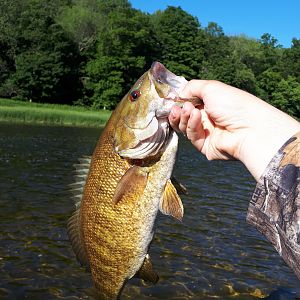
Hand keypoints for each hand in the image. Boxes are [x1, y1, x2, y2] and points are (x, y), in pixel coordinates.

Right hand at [169, 80, 299, 180]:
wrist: (249, 128)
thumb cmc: (234, 104)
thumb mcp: (211, 87)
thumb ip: (192, 87)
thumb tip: (179, 93)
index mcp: (211, 104)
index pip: (189, 104)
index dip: (178, 102)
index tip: (170, 99)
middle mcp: (208, 119)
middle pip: (184, 117)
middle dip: (178, 112)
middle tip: (175, 107)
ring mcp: (207, 133)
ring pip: (185, 127)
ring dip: (184, 117)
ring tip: (188, 110)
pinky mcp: (205, 146)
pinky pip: (192, 136)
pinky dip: (192, 126)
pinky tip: (196, 117)